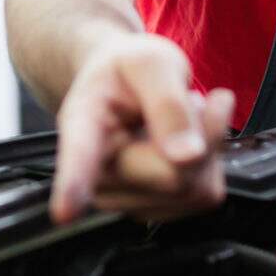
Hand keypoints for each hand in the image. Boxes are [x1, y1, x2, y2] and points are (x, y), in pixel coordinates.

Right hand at [49, 33, 233, 224]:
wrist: (118, 87)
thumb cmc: (127, 72)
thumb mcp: (150, 61)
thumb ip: (168, 102)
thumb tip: (187, 157)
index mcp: (83, 125)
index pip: (79, 156)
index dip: (73, 185)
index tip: (64, 213)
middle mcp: (96, 173)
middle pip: (173, 175)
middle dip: (203, 132)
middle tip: (194, 97)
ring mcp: (123, 199)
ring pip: (195, 188)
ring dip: (208, 146)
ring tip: (181, 119)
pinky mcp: (154, 211)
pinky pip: (205, 195)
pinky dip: (211, 163)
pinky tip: (187, 142)